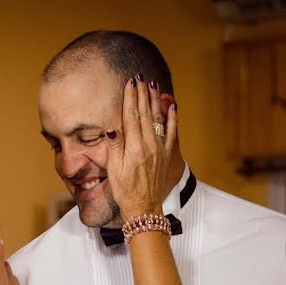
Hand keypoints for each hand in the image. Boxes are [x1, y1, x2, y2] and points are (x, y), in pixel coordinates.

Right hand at [104, 75, 176, 219]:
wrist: (143, 206)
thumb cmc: (125, 190)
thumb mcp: (114, 169)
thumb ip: (114, 147)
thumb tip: (112, 128)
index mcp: (134, 147)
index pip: (132, 117)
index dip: (130, 98)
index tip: (129, 84)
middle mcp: (149, 145)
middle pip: (145, 114)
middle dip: (142, 94)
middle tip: (140, 78)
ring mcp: (160, 149)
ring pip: (158, 119)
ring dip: (156, 101)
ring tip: (154, 85)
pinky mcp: (167, 154)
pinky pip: (172, 132)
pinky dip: (173, 118)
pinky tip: (172, 106)